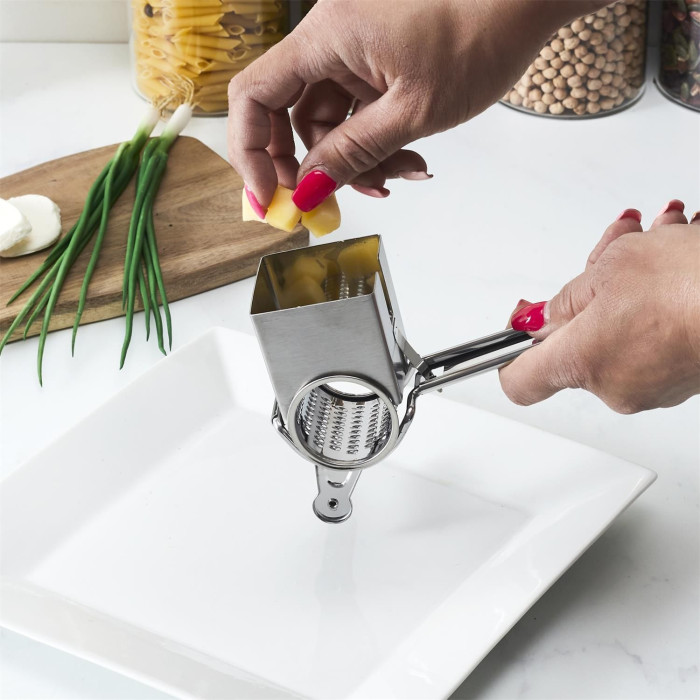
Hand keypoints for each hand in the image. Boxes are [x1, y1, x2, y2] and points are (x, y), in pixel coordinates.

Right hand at [227, 0, 606, 211]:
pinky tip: (408, 160)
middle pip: (288, 114)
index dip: (251, 152)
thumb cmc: (480, 33)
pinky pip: (356, 114)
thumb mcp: (411, 111)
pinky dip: (376, 143)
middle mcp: (329, 38)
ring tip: (400, 176)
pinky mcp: (374, 62)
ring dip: (357, 161)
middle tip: (326, 202)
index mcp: (326, 35)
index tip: (267, 197)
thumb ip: (352, 154)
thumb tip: (309, 192)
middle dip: (311, 164)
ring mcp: (352, 50)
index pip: (254, 96)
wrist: (525, 2)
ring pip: (329, 123)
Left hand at [499, 203, 699, 413]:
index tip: (517, 330)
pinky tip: (675, 264)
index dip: (510, 354)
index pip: (519, 382)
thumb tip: (541, 318)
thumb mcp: (611, 269)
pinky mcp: (681, 379)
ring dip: (627, 287)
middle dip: (588, 291)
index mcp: (580, 362)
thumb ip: (567, 299)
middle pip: (576, 341)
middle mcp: (612, 386)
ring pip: (617, 331)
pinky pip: (650, 339)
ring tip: (655, 243)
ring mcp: (649, 388)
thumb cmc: (692, 284)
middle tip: (607, 256)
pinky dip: (655, 305)